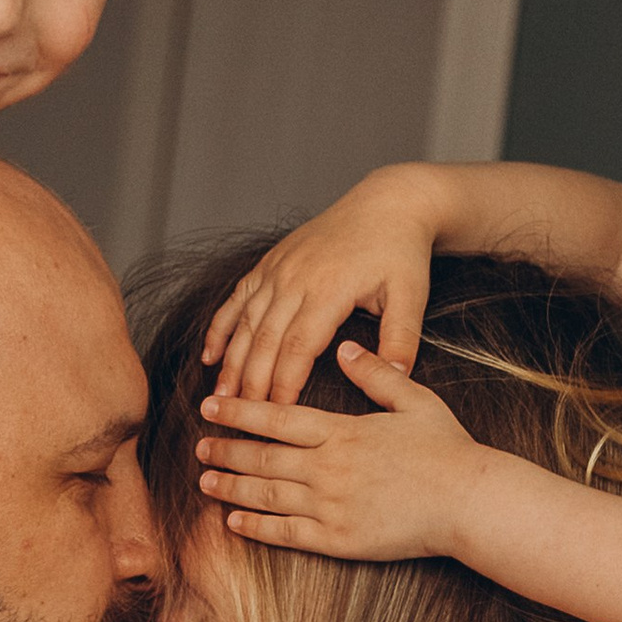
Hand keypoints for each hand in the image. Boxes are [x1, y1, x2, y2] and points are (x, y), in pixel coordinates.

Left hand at [197, 348, 483, 560]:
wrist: (470, 502)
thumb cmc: (449, 450)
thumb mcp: (414, 400)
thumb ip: (375, 373)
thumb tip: (344, 348)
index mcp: (343, 431)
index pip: (278, 418)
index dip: (240, 412)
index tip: (211, 408)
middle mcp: (329, 468)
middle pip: (263, 456)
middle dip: (227, 450)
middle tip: (198, 447)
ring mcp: (331, 506)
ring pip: (267, 494)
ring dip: (232, 486)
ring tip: (205, 481)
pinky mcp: (340, 541)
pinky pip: (287, 534)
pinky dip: (257, 527)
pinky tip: (235, 521)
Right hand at [202, 170, 442, 403]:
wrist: (386, 203)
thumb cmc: (400, 251)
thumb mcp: (411, 294)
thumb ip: (401, 338)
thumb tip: (396, 376)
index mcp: (329, 289)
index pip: (298, 347)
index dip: (284, 384)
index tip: (277, 416)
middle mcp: (295, 279)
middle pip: (264, 340)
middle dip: (250, 383)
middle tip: (240, 418)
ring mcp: (278, 270)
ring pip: (245, 323)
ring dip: (230, 362)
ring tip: (220, 398)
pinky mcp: (270, 263)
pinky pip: (237, 299)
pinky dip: (220, 328)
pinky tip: (209, 356)